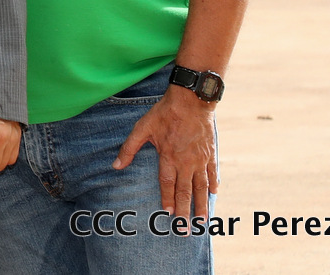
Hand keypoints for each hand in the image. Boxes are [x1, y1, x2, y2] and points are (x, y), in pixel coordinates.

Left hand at [113, 88, 216, 221]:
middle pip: (186, 191)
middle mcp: (186, 162)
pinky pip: (213, 173)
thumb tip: (115, 166)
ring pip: (201, 187)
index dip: (168, 200)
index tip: (168, 215)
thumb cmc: (164, 114)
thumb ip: (129, 148)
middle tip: (186, 229)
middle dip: (186, 212)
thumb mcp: (142, 128)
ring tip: (202, 220)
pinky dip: (213, 185)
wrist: (191, 101)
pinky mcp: (210, 153)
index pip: (168, 184)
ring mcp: (200, 159)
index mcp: (169, 157)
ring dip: (201, 204)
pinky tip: (214, 195)